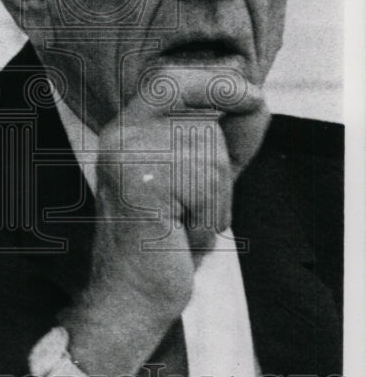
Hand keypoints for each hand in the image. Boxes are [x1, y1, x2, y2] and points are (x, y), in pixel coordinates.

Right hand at [62, 67, 267, 376]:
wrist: (130, 294)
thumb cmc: (167, 240)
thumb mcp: (204, 180)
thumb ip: (228, 140)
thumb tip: (256, 102)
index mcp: (127, 129)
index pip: (169, 81)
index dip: (214, 81)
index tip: (252, 95)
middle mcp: (120, 136)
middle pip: (202, 124)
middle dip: (218, 167)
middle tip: (190, 207)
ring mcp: (126, 157)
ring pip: (210, 154)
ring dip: (214, 198)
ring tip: (181, 223)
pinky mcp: (140, 183)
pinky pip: (207, 183)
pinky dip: (207, 214)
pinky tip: (179, 233)